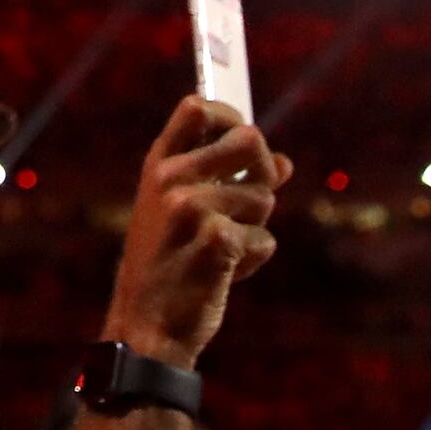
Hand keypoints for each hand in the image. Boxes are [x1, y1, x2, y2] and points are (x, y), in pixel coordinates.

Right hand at [102, 94, 285, 366]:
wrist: (146, 321)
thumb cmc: (169, 261)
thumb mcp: (182, 209)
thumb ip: (227, 178)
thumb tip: (284, 162)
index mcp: (160, 163)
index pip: (198, 107)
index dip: (230, 115)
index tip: (240, 138)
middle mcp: (172, 177)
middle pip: (249, 139)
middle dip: (262, 172)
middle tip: (248, 201)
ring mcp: (190, 208)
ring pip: (264, 198)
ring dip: (256, 226)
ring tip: (222, 248)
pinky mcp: (215, 242)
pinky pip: (265, 239)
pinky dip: (255, 258)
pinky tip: (228, 270)